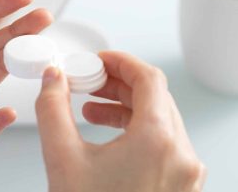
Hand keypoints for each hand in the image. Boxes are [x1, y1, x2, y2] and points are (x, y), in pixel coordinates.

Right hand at [35, 51, 205, 191]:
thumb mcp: (62, 158)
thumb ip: (52, 108)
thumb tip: (51, 78)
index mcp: (158, 140)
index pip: (149, 78)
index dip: (120, 62)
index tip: (99, 59)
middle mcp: (182, 154)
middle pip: (154, 97)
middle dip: (118, 84)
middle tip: (89, 81)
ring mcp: (186, 172)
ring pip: (159, 120)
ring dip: (125, 107)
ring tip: (90, 109)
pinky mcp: (180, 186)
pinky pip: (162, 143)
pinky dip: (136, 130)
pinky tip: (108, 134)